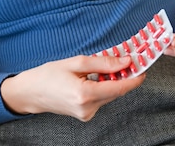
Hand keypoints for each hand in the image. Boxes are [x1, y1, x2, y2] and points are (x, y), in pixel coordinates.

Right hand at [0, 55, 144, 120]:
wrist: (30, 93)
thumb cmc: (49, 75)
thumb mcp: (76, 62)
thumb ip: (103, 63)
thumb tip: (125, 61)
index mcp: (85, 94)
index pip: (119, 88)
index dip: (134, 78)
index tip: (143, 67)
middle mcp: (88, 108)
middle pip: (116, 91)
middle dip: (123, 76)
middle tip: (127, 60)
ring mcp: (87, 114)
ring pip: (109, 95)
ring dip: (113, 81)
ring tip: (107, 67)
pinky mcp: (85, 114)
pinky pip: (101, 99)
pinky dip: (103, 87)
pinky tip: (95, 78)